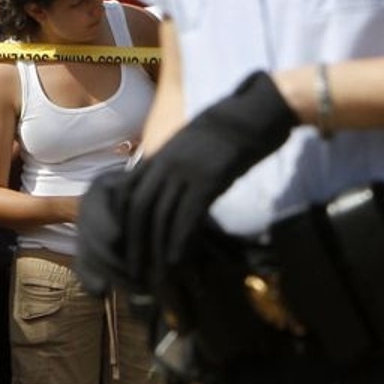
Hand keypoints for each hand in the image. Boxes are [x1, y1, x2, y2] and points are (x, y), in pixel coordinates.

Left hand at [73, 72, 300, 294]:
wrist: (262, 108)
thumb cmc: (236, 121)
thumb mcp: (198, 139)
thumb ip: (182, 160)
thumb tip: (176, 182)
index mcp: (163, 153)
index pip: (128, 193)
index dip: (122, 224)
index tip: (124, 248)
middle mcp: (167, 162)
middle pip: (138, 209)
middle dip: (134, 244)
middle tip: (134, 272)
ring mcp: (187, 170)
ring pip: (159, 216)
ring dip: (154, 249)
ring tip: (154, 275)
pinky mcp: (210, 179)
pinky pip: (186, 216)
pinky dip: (178, 241)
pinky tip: (177, 260)